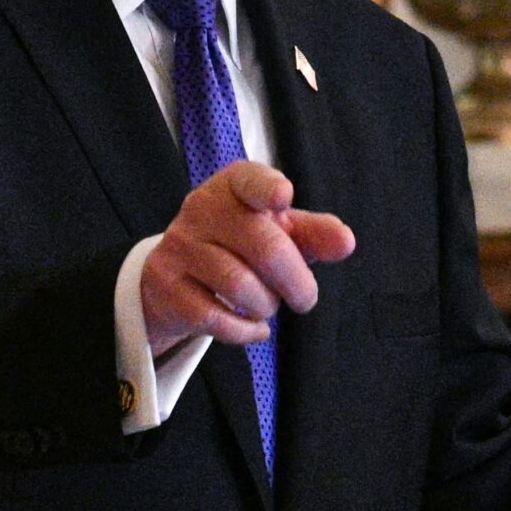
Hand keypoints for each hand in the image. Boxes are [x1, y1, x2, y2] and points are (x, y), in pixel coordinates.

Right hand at [141, 161, 355, 353]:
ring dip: (267, 306)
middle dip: (296, 282)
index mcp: (234, 186)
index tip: (284, 197)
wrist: (178, 275)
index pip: (249, 180)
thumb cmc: (242, 245)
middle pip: (263, 247)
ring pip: (239, 285)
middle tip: (305, 299)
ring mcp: (179, 245)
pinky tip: (255, 327)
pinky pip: (214, 317)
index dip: (267, 187)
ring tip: (268, 304)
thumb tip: (345, 242)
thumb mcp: (281, 233)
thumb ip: (315, 234)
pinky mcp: (165, 284)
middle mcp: (202, 208)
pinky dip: (245, 330)